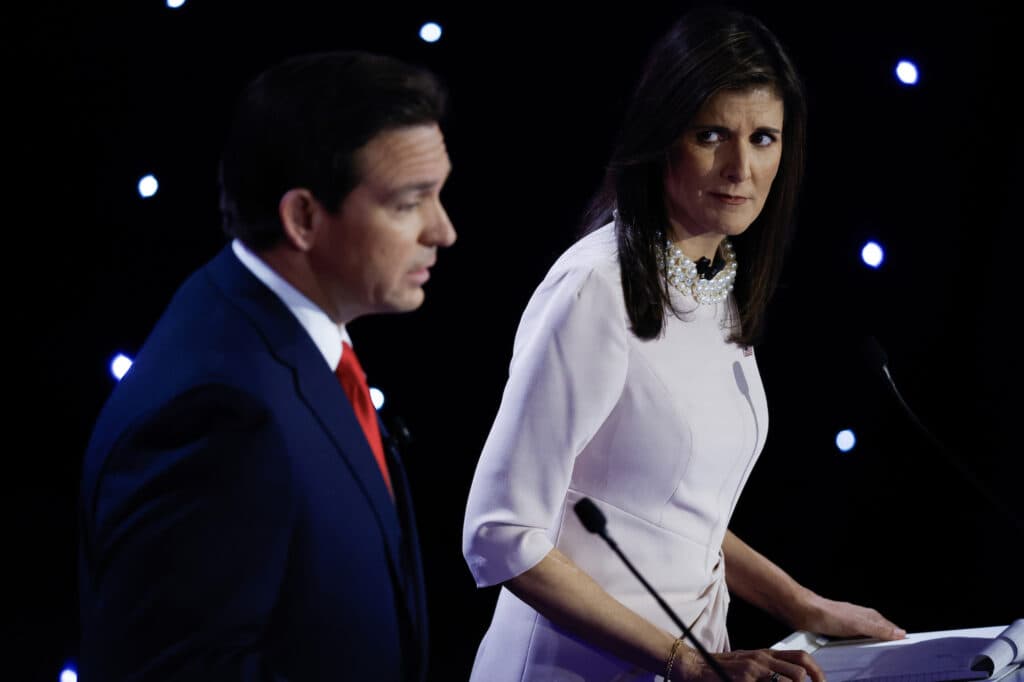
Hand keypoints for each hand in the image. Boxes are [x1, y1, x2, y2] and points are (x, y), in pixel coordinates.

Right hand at [673, 645, 825, 681]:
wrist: (694, 666)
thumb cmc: (720, 669)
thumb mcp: (747, 666)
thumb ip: (767, 671)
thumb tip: (790, 679)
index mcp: (766, 654)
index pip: (802, 657)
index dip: (818, 672)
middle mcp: (763, 658)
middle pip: (801, 670)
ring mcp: (754, 667)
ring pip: (792, 677)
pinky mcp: (744, 677)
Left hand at [792, 592, 904, 640]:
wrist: (803, 611)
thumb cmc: (828, 615)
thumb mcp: (858, 625)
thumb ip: (878, 629)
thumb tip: (900, 633)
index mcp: (868, 615)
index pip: (889, 626)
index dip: (897, 634)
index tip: (907, 642)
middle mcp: (860, 617)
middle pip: (879, 629)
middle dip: (888, 638)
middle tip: (896, 649)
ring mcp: (848, 622)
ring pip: (866, 632)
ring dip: (873, 640)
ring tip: (880, 650)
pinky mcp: (837, 628)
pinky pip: (854, 636)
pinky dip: (859, 642)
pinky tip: (857, 647)